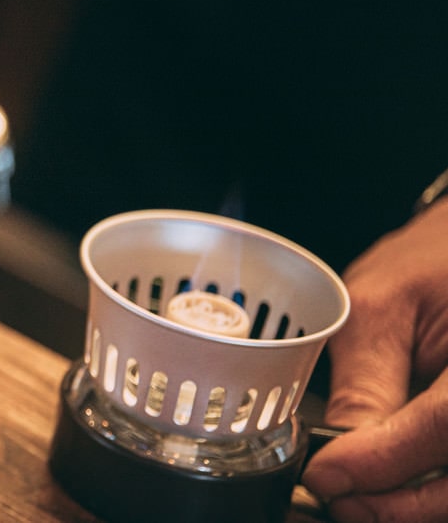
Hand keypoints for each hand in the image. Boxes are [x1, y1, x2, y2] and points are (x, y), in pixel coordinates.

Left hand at [302, 200, 447, 521]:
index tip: (324, 479)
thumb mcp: (382, 308)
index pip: (443, 427)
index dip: (381, 464)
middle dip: (394, 503)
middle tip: (334, 495)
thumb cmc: (434, 261)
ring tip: (355, 492)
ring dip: (408, 504)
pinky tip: (388, 482)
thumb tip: (333, 462)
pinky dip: (425, 490)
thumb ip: (363, 387)